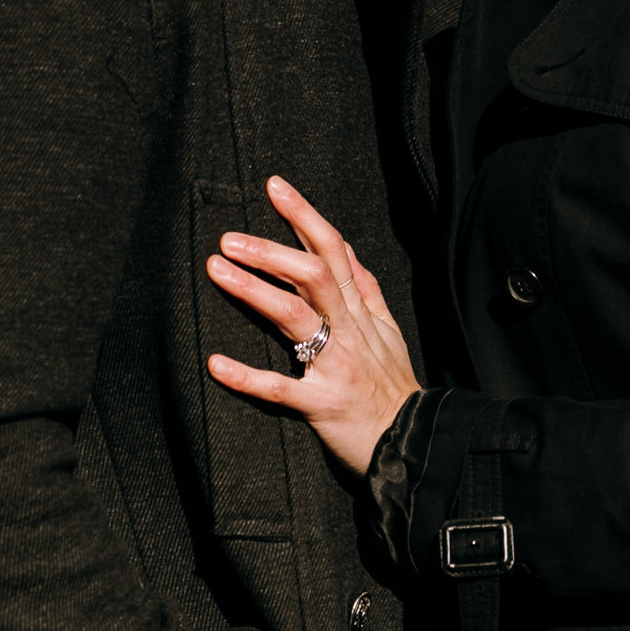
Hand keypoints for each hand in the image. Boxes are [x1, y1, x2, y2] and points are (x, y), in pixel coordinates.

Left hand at [204, 176, 421, 474]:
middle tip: (229, 238)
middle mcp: (349, 331)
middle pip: (313, 275)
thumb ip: (364, 288)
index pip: (333, 251)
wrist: (414, 443)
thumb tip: (342, 249)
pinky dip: (247, 376)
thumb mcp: (387, 330)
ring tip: (218, 270)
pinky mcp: (322, 405)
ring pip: (297, 317)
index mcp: (361, 311)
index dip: (304, 216)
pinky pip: (281, 388)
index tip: (274, 187)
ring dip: (254, 291)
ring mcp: (336, 366)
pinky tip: (215, 363)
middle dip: (271, 251)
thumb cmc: (394, 388)